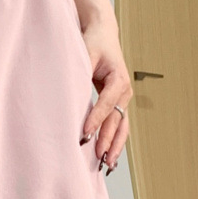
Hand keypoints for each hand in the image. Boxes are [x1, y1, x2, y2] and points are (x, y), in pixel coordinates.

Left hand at [80, 20, 131, 173]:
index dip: (96, 119)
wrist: (103, 34)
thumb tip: (73, 90)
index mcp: (118, 79)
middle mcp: (124, 91)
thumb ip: (82, 70)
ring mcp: (123, 99)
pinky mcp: (118, 104)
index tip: (85, 134)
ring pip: (121, 127)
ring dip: (115, 146)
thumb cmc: (94, 42)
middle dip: (107, 140)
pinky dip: (114, 141)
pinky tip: (109, 156)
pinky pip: (118, 126)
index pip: (106, 103)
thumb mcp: (86, 52)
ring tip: (108, 165)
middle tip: (98, 158)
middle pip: (116, 120)